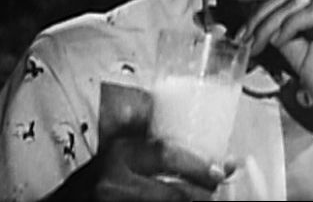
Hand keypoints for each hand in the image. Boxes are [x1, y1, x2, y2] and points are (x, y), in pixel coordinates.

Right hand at [47, 82, 235, 200]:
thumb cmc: (90, 180)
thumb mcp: (113, 152)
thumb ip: (141, 139)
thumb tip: (178, 118)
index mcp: (119, 154)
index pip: (165, 155)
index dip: (197, 164)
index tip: (221, 169)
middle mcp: (115, 181)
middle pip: (173, 192)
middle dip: (202, 193)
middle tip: (220, 189)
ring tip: (208, 198)